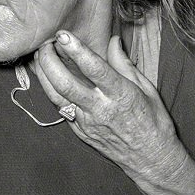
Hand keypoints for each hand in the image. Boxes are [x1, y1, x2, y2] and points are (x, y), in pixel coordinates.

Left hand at [34, 30, 180, 180]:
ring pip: (56, 97)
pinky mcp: (80, 132)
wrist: (151, 160)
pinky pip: (61, 109)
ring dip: (44, 75)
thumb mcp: (147, 89)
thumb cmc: (154, 122)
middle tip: (45, 44)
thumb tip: (113, 41)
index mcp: (121, 95)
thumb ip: (125, 65)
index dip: (76, 50)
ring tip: (40, 57)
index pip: (94, 69)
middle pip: (66, 84)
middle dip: (50, 61)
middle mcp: (101, 109)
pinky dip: (50, 91)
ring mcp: (87, 123)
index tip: (63, 34)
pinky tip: (46, 78)